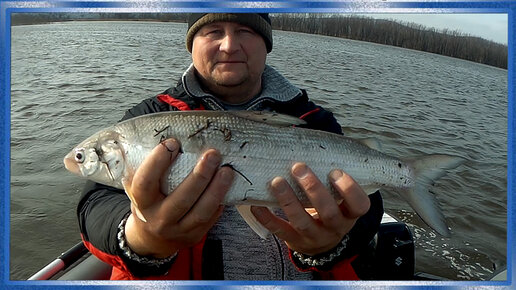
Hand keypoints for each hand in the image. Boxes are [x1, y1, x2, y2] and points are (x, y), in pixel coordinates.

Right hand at [122, 138, 233, 257]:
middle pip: (181, 199)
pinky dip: (221, 200)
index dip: (157, 163)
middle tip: (213, 154)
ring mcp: (179, 231)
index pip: (145, 183)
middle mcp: (159, 220)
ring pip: (201, 212)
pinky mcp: (196, 235)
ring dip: (217, 189)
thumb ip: (150, 169)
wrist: (152, 239)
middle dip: (199, 176)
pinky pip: (211, 218)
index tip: (172, 142)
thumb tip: (171, 137)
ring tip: (227, 170)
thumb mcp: (140, 188)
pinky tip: (229, 185)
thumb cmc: (149, 203)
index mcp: (142, 203)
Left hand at [250, 163, 369, 255]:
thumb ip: (335, 178)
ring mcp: (314, 237)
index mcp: (349, 214)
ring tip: (276, 181)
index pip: (360, 206)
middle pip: (328, 212)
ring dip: (288, 201)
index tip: (335, 171)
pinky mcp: (294, 241)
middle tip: (298, 167)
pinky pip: (279, 230)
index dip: (349, 189)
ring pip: (302, 222)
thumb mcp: (339, 198)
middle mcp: (335, 228)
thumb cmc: (329, 208)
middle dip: (313, 189)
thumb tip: (320, 142)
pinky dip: (266, 218)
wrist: (319, 242)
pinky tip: (257, 204)